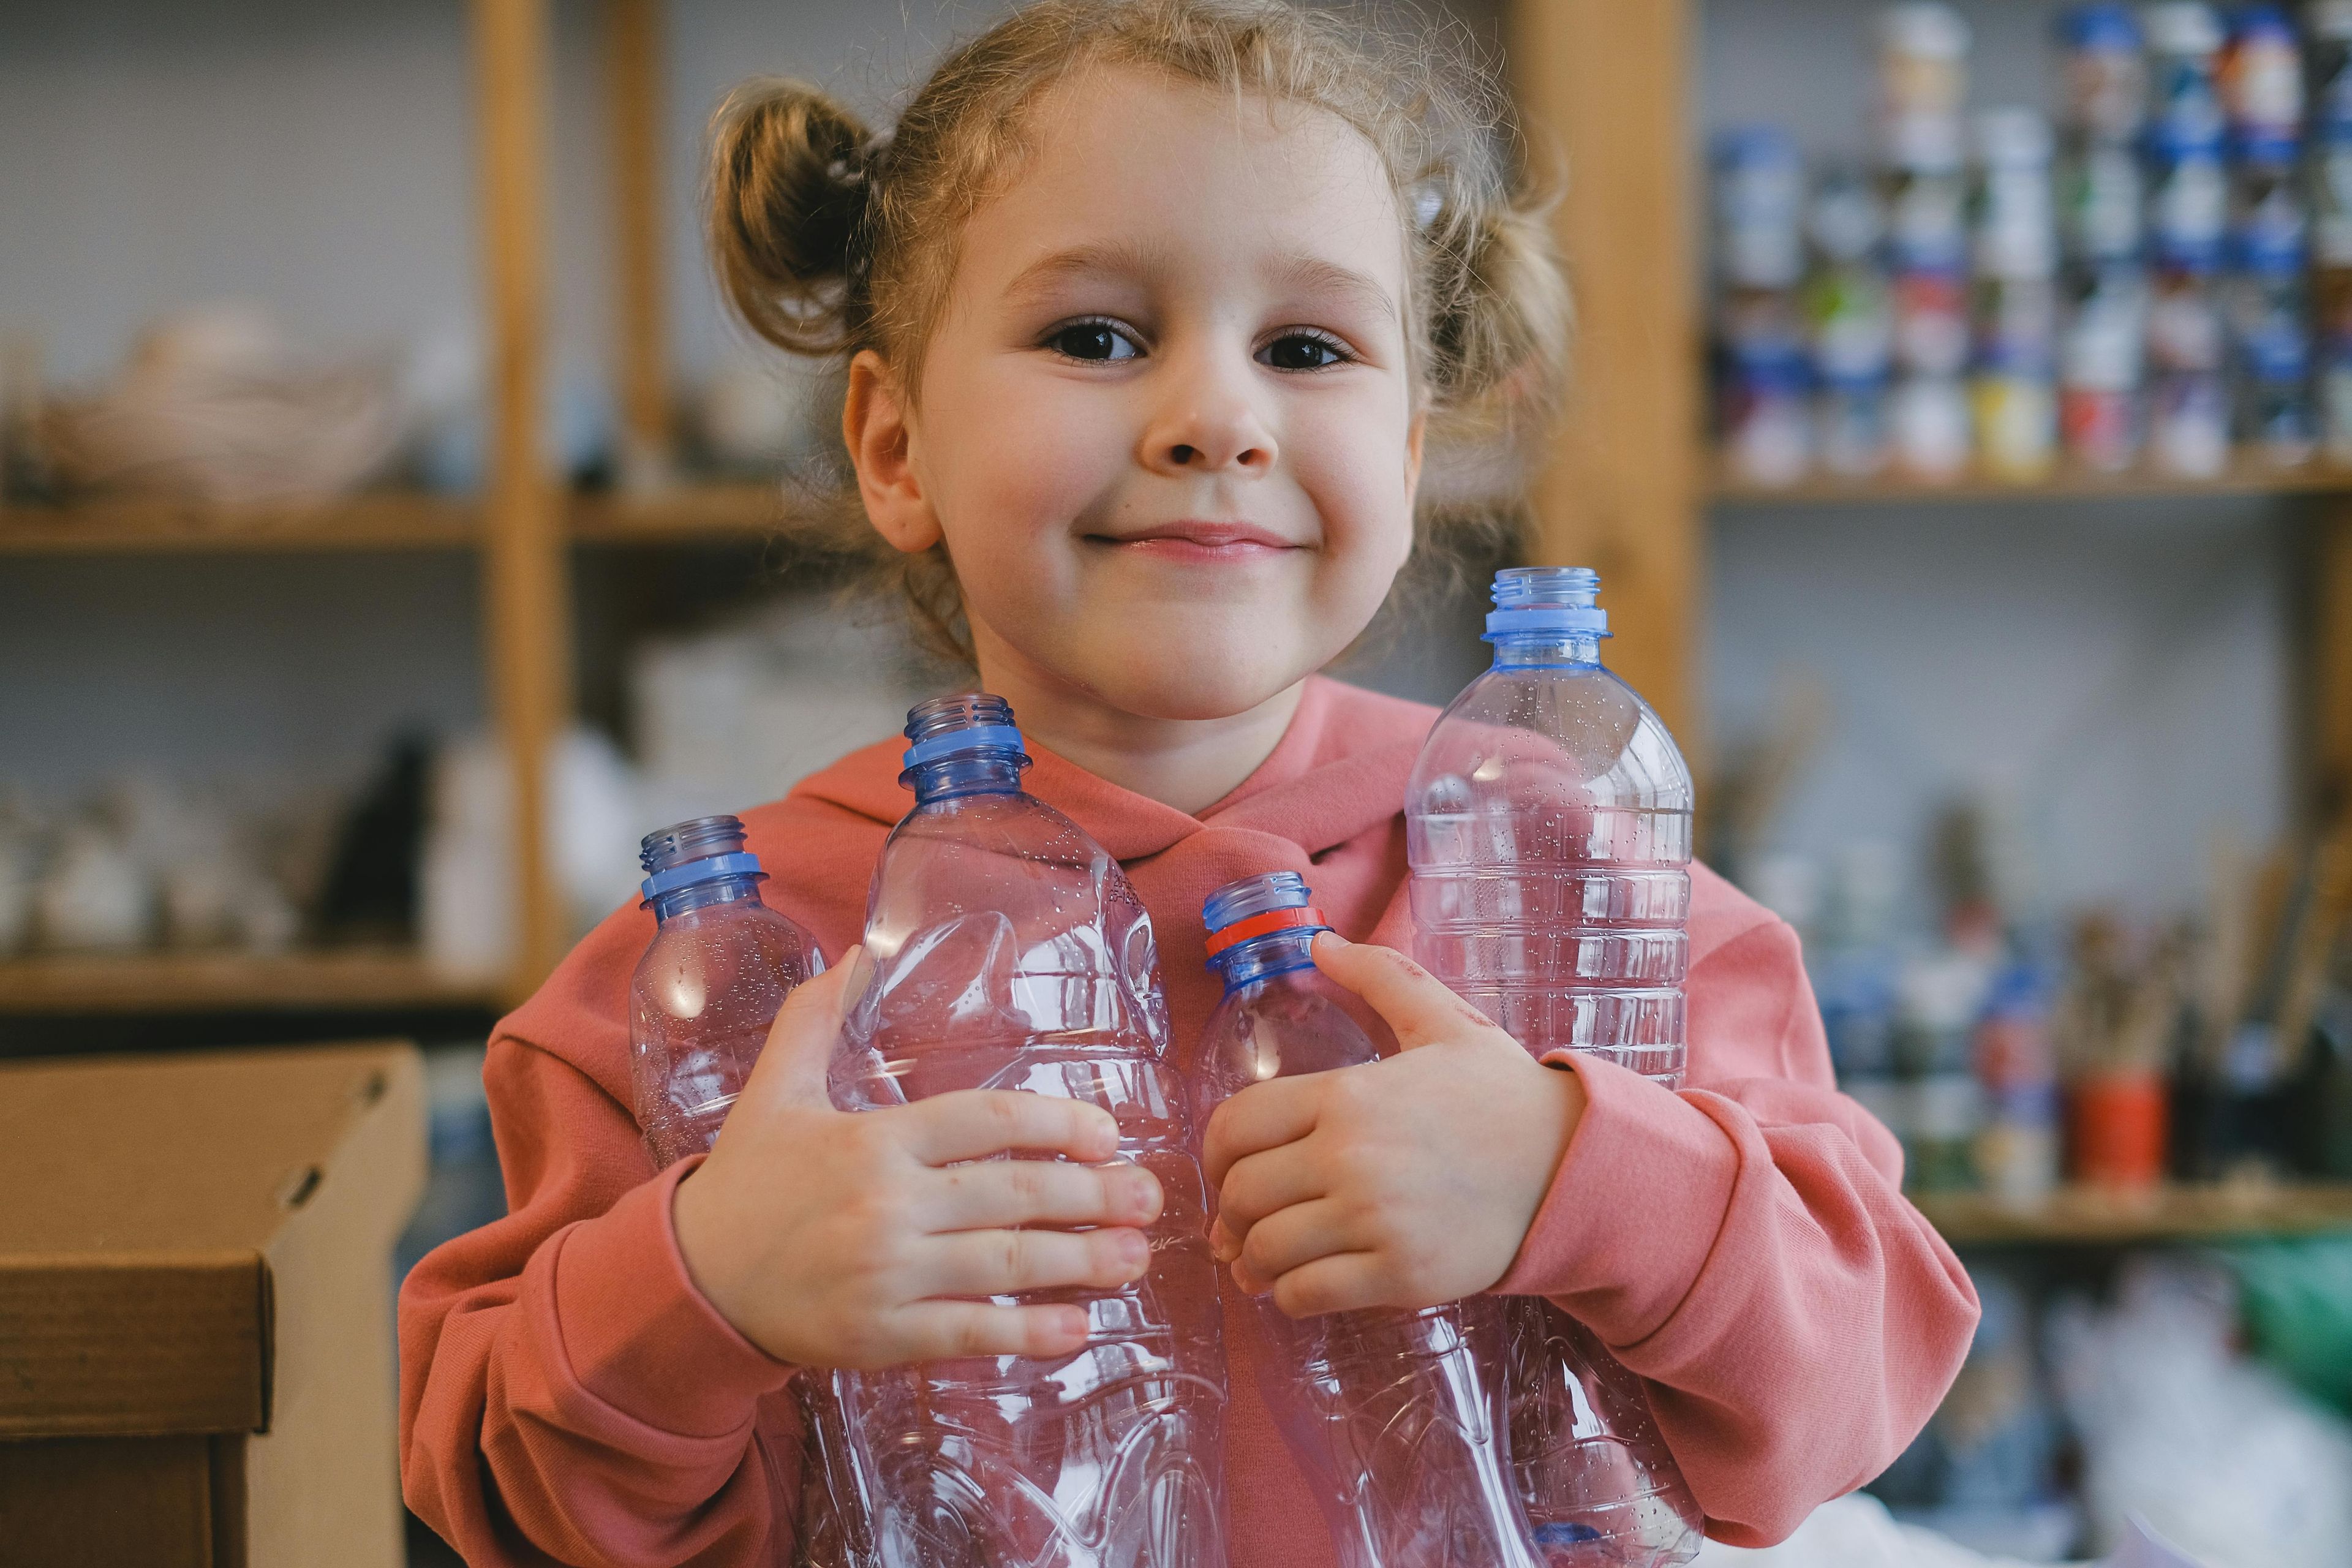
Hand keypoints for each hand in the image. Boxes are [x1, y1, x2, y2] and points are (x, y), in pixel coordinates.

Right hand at [671, 946, 1164, 1367]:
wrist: (694, 1280)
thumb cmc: (746, 1181)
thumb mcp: (774, 1089)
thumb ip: (816, 1019)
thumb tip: (857, 952)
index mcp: (872, 1141)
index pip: (985, 1123)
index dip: (1056, 1125)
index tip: (1107, 1133)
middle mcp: (886, 1206)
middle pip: (1012, 1195)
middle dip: (1092, 1195)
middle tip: (1148, 1197)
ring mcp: (886, 1276)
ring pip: (1003, 1266)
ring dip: (1079, 1262)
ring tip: (1133, 1256)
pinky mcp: (882, 1337)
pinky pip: (970, 1333)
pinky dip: (1027, 1332)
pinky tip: (1078, 1325)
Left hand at [1200, 932, 1584, 1317]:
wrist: (1575, 1166)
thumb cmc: (1504, 1095)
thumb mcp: (1443, 1020)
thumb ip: (1377, 975)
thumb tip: (1318, 940)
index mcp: (1347, 1095)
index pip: (1233, 1128)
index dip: (1214, 1155)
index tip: (1227, 1170)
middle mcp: (1351, 1157)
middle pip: (1241, 1195)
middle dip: (1232, 1212)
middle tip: (1242, 1221)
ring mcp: (1375, 1220)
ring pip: (1266, 1251)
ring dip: (1253, 1259)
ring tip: (1260, 1259)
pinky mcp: (1400, 1275)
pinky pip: (1307, 1295)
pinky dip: (1289, 1295)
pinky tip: (1302, 1282)